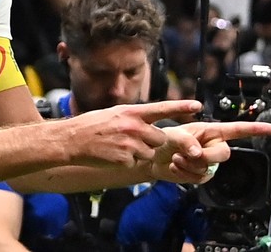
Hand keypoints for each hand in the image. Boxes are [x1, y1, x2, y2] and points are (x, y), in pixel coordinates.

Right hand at [68, 100, 202, 167]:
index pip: (161, 108)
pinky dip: (127, 161)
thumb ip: (134, 118)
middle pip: (159, 138)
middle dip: (151, 142)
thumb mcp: (114, 114)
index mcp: (131, 112)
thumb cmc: (92, 125)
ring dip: (139, 153)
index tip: (198, 106)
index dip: (181, 107)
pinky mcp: (125, 158)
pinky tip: (113, 155)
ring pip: (149, 153)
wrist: (72, 139)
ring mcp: (129, 143)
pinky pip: (136, 163)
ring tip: (119, 147)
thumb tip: (150, 122)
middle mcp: (133, 126)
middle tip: (132, 140)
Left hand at [149, 120, 270, 183]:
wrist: (151, 158)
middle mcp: (211, 145)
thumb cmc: (162, 139)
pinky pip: (200, 178)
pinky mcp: (201, 174)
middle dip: (206, 155)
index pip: (235, 130)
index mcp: (208, 130)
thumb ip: (185, 141)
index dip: (253, 129)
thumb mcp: (172, 134)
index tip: (270, 129)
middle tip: (188, 154)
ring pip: (210, 167)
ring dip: (189, 164)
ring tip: (176, 157)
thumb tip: (198, 153)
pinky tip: (175, 165)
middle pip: (224, 153)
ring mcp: (208, 161)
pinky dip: (185, 173)